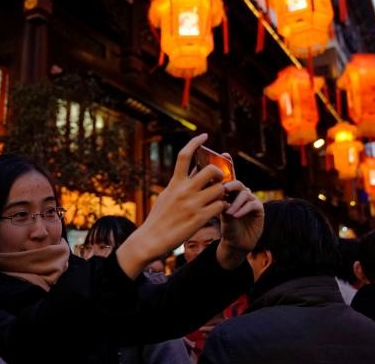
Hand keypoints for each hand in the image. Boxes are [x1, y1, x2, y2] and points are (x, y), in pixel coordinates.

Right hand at [117, 133, 227, 278]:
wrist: (151, 239)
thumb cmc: (158, 218)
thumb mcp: (166, 195)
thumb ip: (179, 183)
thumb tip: (190, 170)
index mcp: (175, 183)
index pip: (184, 155)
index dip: (195, 142)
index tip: (204, 135)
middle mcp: (184, 190)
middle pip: (211, 170)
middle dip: (220, 173)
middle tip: (220, 180)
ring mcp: (193, 204)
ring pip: (220, 189)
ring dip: (223, 193)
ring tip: (220, 198)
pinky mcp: (200, 219)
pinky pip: (220, 206)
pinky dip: (223, 207)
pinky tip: (220, 210)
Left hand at [217, 180, 263, 269]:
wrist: (237, 243)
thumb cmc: (228, 228)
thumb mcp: (223, 215)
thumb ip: (222, 204)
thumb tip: (216, 192)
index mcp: (232, 194)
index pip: (228, 184)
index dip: (221, 184)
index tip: (214, 187)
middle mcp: (242, 195)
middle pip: (238, 184)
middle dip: (231, 186)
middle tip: (224, 190)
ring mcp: (251, 201)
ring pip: (245, 194)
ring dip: (236, 202)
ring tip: (229, 212)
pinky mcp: (259, 208)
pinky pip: (252, 204)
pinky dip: (243, 209)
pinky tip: (236, 215)